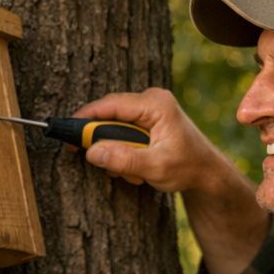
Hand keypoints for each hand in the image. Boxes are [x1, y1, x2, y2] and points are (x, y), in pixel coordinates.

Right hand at [75, 88, 266, 273]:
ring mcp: (148, 109)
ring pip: (114, 128)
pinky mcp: (146, 120)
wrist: (206, 173)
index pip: (111, 105)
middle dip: (106, 144)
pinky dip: (123, 153)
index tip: (67, 133)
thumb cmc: (188, 168)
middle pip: (109, 116)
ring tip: (134, 173)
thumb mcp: (155, 168)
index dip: (86, 118)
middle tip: (108, 166)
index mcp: (156, 104)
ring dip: (117, 153)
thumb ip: (123, 160)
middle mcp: (151, 100)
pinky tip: (138, 168)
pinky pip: (121, 133)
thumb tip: (92, 152)